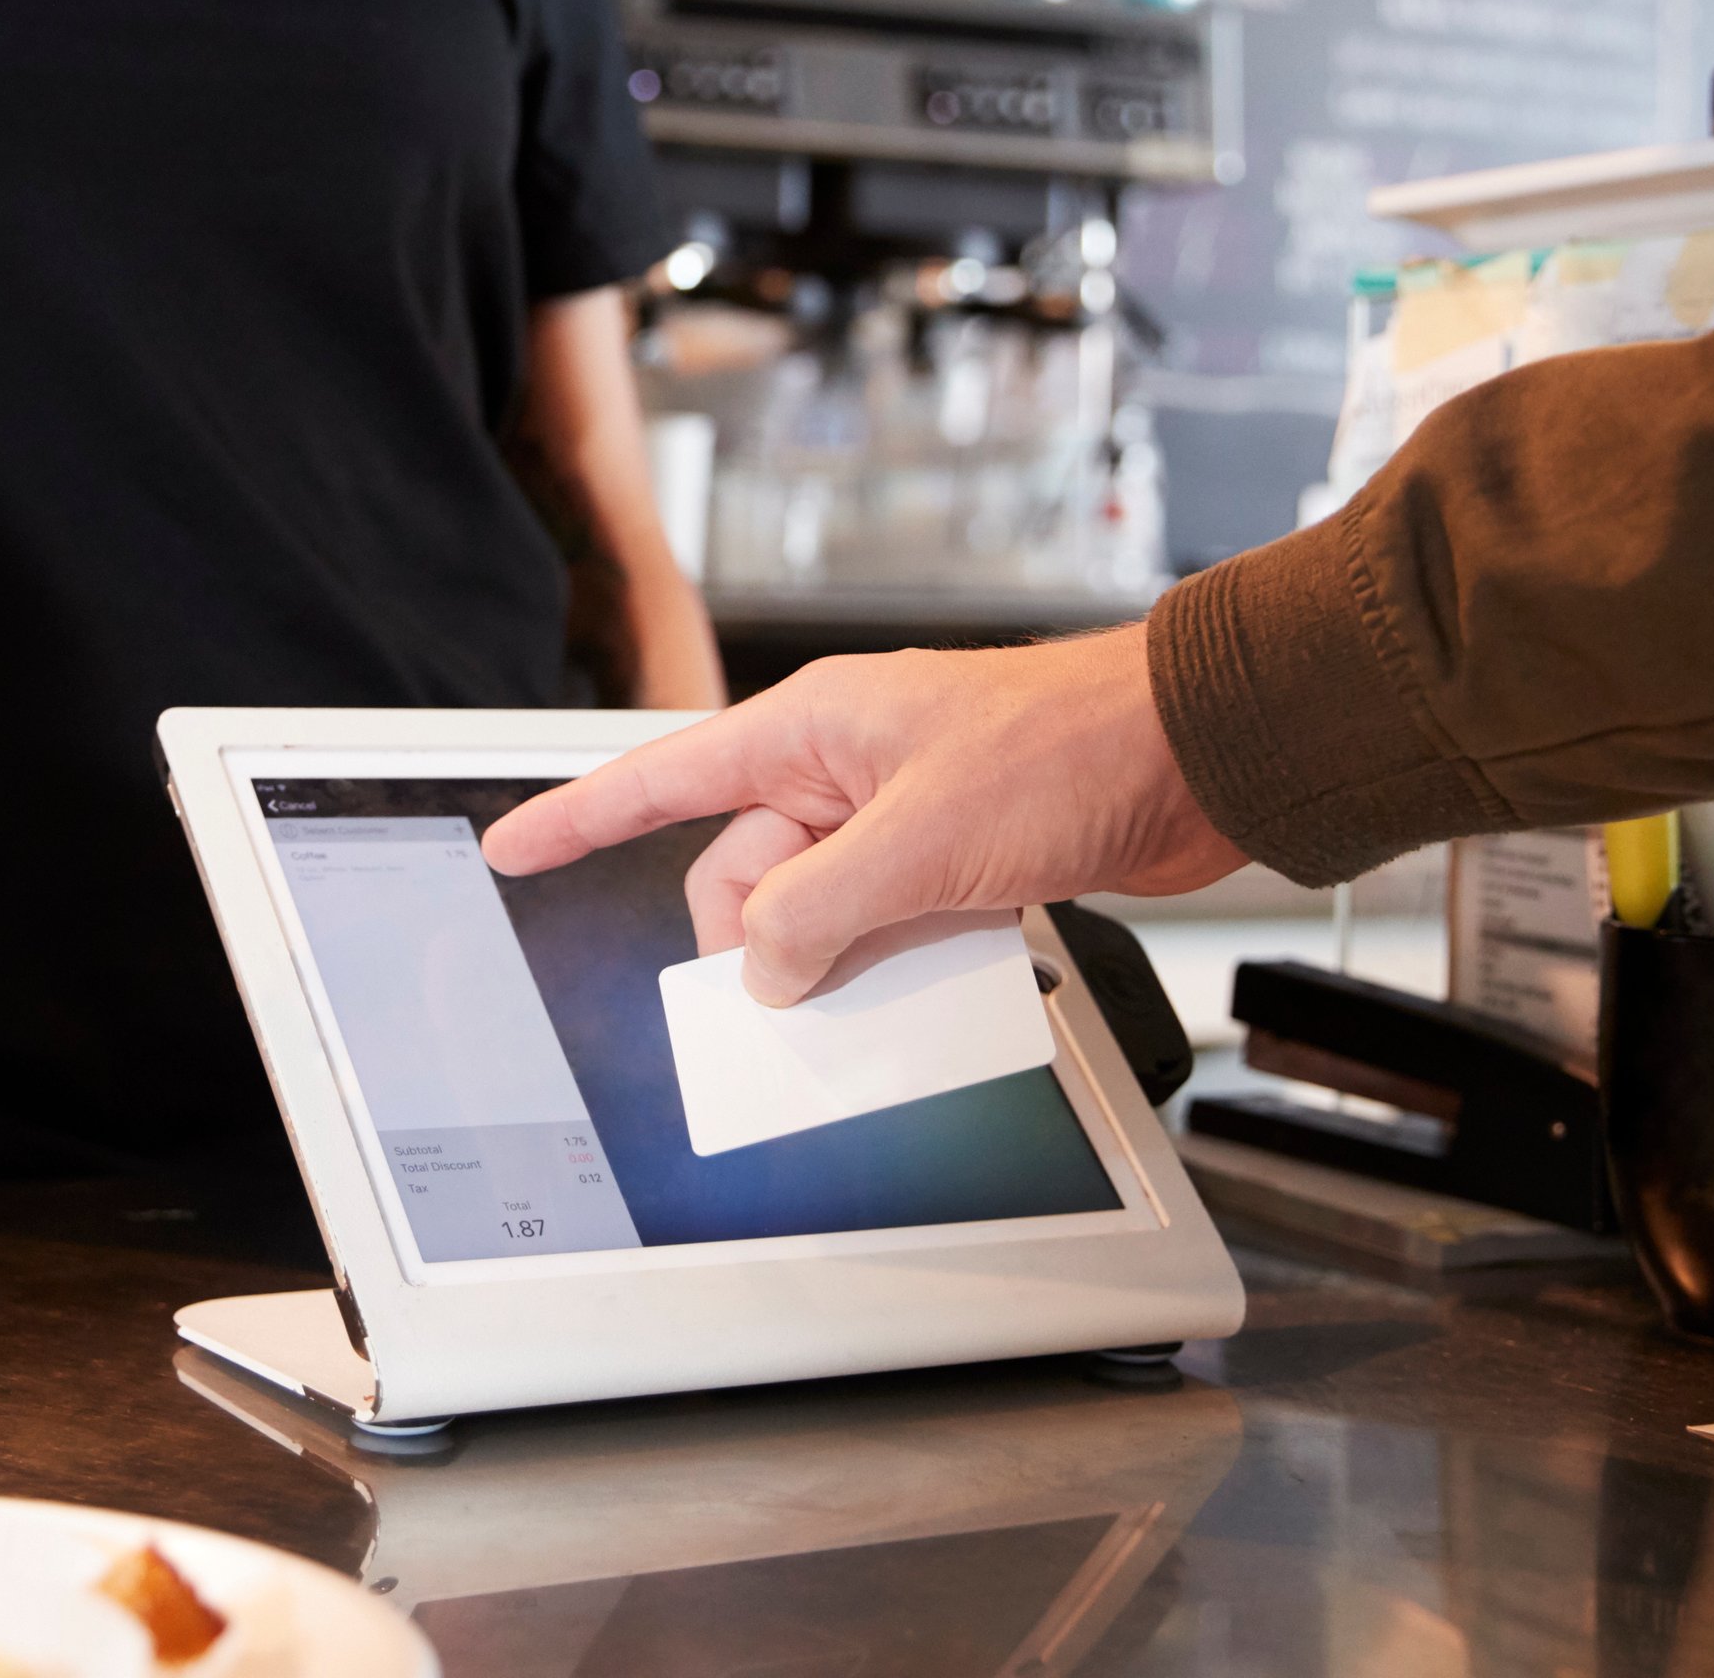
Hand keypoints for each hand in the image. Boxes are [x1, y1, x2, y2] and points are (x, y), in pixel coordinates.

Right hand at [484, 628, 1244, 1003]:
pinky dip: (900, 962)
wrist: (1198, 756)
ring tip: (890, 979)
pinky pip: (891, 924)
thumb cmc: (1069, 748)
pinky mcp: (962, 857)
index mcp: (812, 730)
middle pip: (746, 873)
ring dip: (841, 959)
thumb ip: (817, 910)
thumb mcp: (919, 843)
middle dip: (761, 939)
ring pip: (822, 911)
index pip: (663, 778)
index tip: (516, 849)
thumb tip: (761, 966)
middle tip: (801, 984)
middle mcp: (847, 768)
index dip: (580, 819)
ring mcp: (905, 815)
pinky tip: (939, 981)